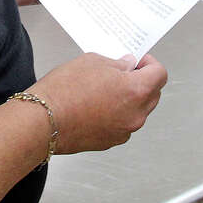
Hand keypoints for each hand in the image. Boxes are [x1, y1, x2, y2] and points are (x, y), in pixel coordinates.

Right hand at [31, 52, 166, 154]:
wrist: (42, 122)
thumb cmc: (64, 91)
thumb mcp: (93, 61)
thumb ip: (117, 63)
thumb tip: (127, 66)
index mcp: (136, 91)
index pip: (160, 74)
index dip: (150, 63)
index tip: (139, 60)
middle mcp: (135, 114)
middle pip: (153, 94)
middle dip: (143, 81)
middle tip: (124, 71)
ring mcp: (124, 131)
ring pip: (138, 111)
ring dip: (130, 99)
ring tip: (106, 88)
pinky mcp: (110, 142)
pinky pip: (123, 124)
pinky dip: (117, 114)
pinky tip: (98, 105)